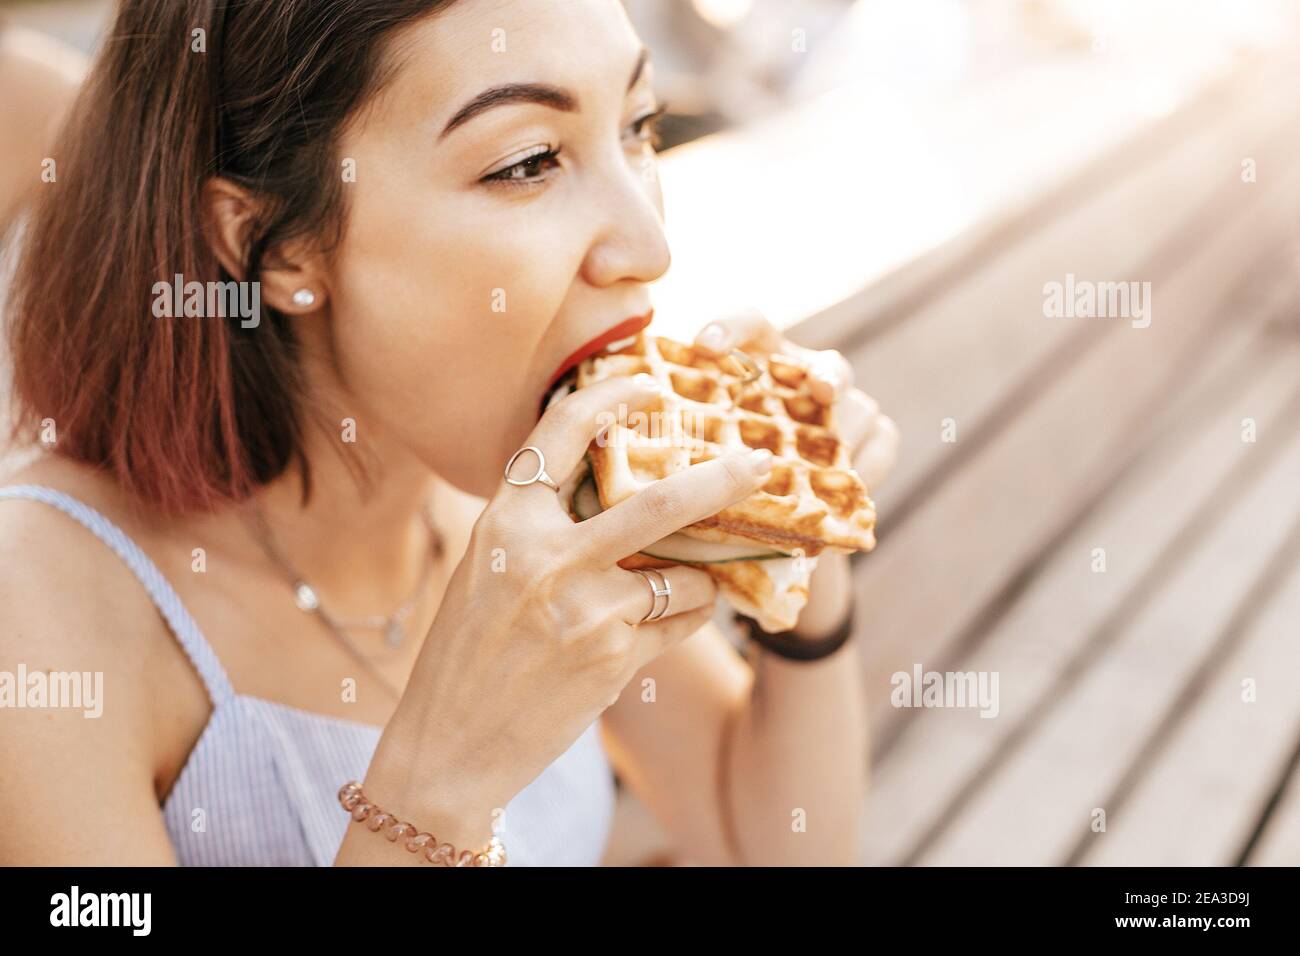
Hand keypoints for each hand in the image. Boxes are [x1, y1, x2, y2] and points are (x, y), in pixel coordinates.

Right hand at [386, 374, 777, 813]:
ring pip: (684, 572)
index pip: (561, 433)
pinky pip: (680, 620)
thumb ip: (541, 525)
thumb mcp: (486, 569)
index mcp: (505, 523)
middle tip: (762, 462)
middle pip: (659, 502)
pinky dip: (688, 614)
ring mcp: (586, 610)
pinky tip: (671, 619)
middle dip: (722, 478)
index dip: (610, 397)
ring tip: (687, 581)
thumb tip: (613, 484)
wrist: (449, 746)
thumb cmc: (466, 653)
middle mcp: (546, 557)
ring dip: (699, 574)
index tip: (649, 382)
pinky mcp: (615, 659)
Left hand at [694, 309, 900, 637]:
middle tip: (820, 389)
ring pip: (856, 409)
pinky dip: (869, 465)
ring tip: (826, 468)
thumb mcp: (692, 459)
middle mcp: (803, 376)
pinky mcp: (877, 435)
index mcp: (757, 365)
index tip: (705, 346)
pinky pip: (883, 442)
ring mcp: (844, 406)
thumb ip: (676, 440)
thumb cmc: (716, 484)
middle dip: (826, 373)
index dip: (732, 326)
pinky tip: (850, 486)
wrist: (771, 533)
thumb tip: (615, 437)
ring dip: (843, 436)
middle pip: (825, 363)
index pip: (751, 325)